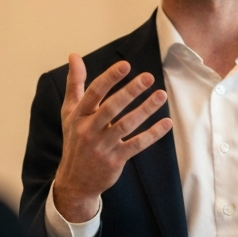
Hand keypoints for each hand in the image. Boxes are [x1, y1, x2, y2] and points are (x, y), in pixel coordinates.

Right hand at [52, 54, 172, 222]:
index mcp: (78, 115)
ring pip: (126, 125)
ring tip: (162, 95)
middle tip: (148, 77)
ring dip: (145, 109)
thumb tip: (74, 55)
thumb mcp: (70, 112)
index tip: (126, 65)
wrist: (75, 181)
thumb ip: (74, 84)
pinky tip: (167, 122)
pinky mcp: (115, 160)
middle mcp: (88, 130)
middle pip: (111, 108)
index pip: (94, 93)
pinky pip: (137, 145)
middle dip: (130, 91)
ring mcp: (102, 146)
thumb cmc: (75, 139)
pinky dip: (152, 134)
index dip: (109, 78)